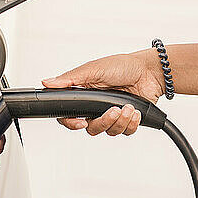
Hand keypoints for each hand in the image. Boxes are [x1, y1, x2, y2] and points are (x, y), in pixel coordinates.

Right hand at [42, 50, 163, 135]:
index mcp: (84, 95)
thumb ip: (70, 79)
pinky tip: (135, 111)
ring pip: (109, 131)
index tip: (81, 123)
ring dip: (120, 121)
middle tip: (113, 110)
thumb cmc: (123, 66)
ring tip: (128, 106)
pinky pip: (125, 132)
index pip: (69, 116)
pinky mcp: (127, 120)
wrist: (150, 71)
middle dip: (104, 122)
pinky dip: (132, 123)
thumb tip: (48, 82)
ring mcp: (112, 114)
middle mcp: (96, 107)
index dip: (72, 123)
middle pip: (91, 128)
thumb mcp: (94, 70)